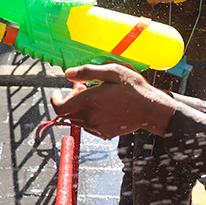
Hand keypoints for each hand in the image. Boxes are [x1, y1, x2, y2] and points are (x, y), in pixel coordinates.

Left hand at [50, 63, 177, 138]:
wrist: (151, 109)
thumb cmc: (134, 89)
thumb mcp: (113, 72)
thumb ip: (87, 72)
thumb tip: (68, 74)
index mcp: (90, 101)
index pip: (60, 107)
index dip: (55, 99)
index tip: (58, 93)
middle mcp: (91, 117)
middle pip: (67, 114)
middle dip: (69, 101)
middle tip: (82, 89)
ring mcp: (98, 127)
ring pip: (77, 120)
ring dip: (79, 109)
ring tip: (95, 97)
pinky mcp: (105, 133)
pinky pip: (88, 126)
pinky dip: (88, 117)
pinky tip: (102, 108)